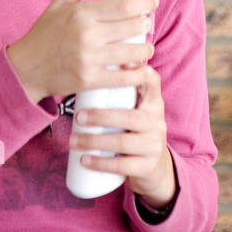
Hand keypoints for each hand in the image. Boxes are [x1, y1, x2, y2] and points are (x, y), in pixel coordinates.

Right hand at [6, 0, 157, 102]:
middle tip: (147, 25)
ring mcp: (88, 58)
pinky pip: (122, 78)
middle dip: (146, 25)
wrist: (26, 68)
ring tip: (147, 48)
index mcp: (81, 12)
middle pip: (131, 27)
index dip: (144, 3)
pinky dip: (138, 75)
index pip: (122, 6)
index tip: (153, 2)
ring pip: (131, 53)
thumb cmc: (45, 33)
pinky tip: (144, 71)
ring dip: (146, 50)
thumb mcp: (59, 2)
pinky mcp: (89, 80)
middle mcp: (86, 34)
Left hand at [68, 66, 177, 208]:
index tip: (123, 61)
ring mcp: (155, 145)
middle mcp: (157, 122)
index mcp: (153, 104)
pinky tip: (85, 160)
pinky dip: (100, 163)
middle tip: (77, 117)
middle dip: (100, 116)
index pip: (152, 82)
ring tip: (73, 140)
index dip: (141, 71)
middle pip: (129, 116)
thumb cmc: (135, 132)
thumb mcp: (135, 111)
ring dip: (93, 141)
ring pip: (122, 141)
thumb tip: (87, 69)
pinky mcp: (148, 167)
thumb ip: (121, 93)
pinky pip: (122, 166)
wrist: (154, 170)